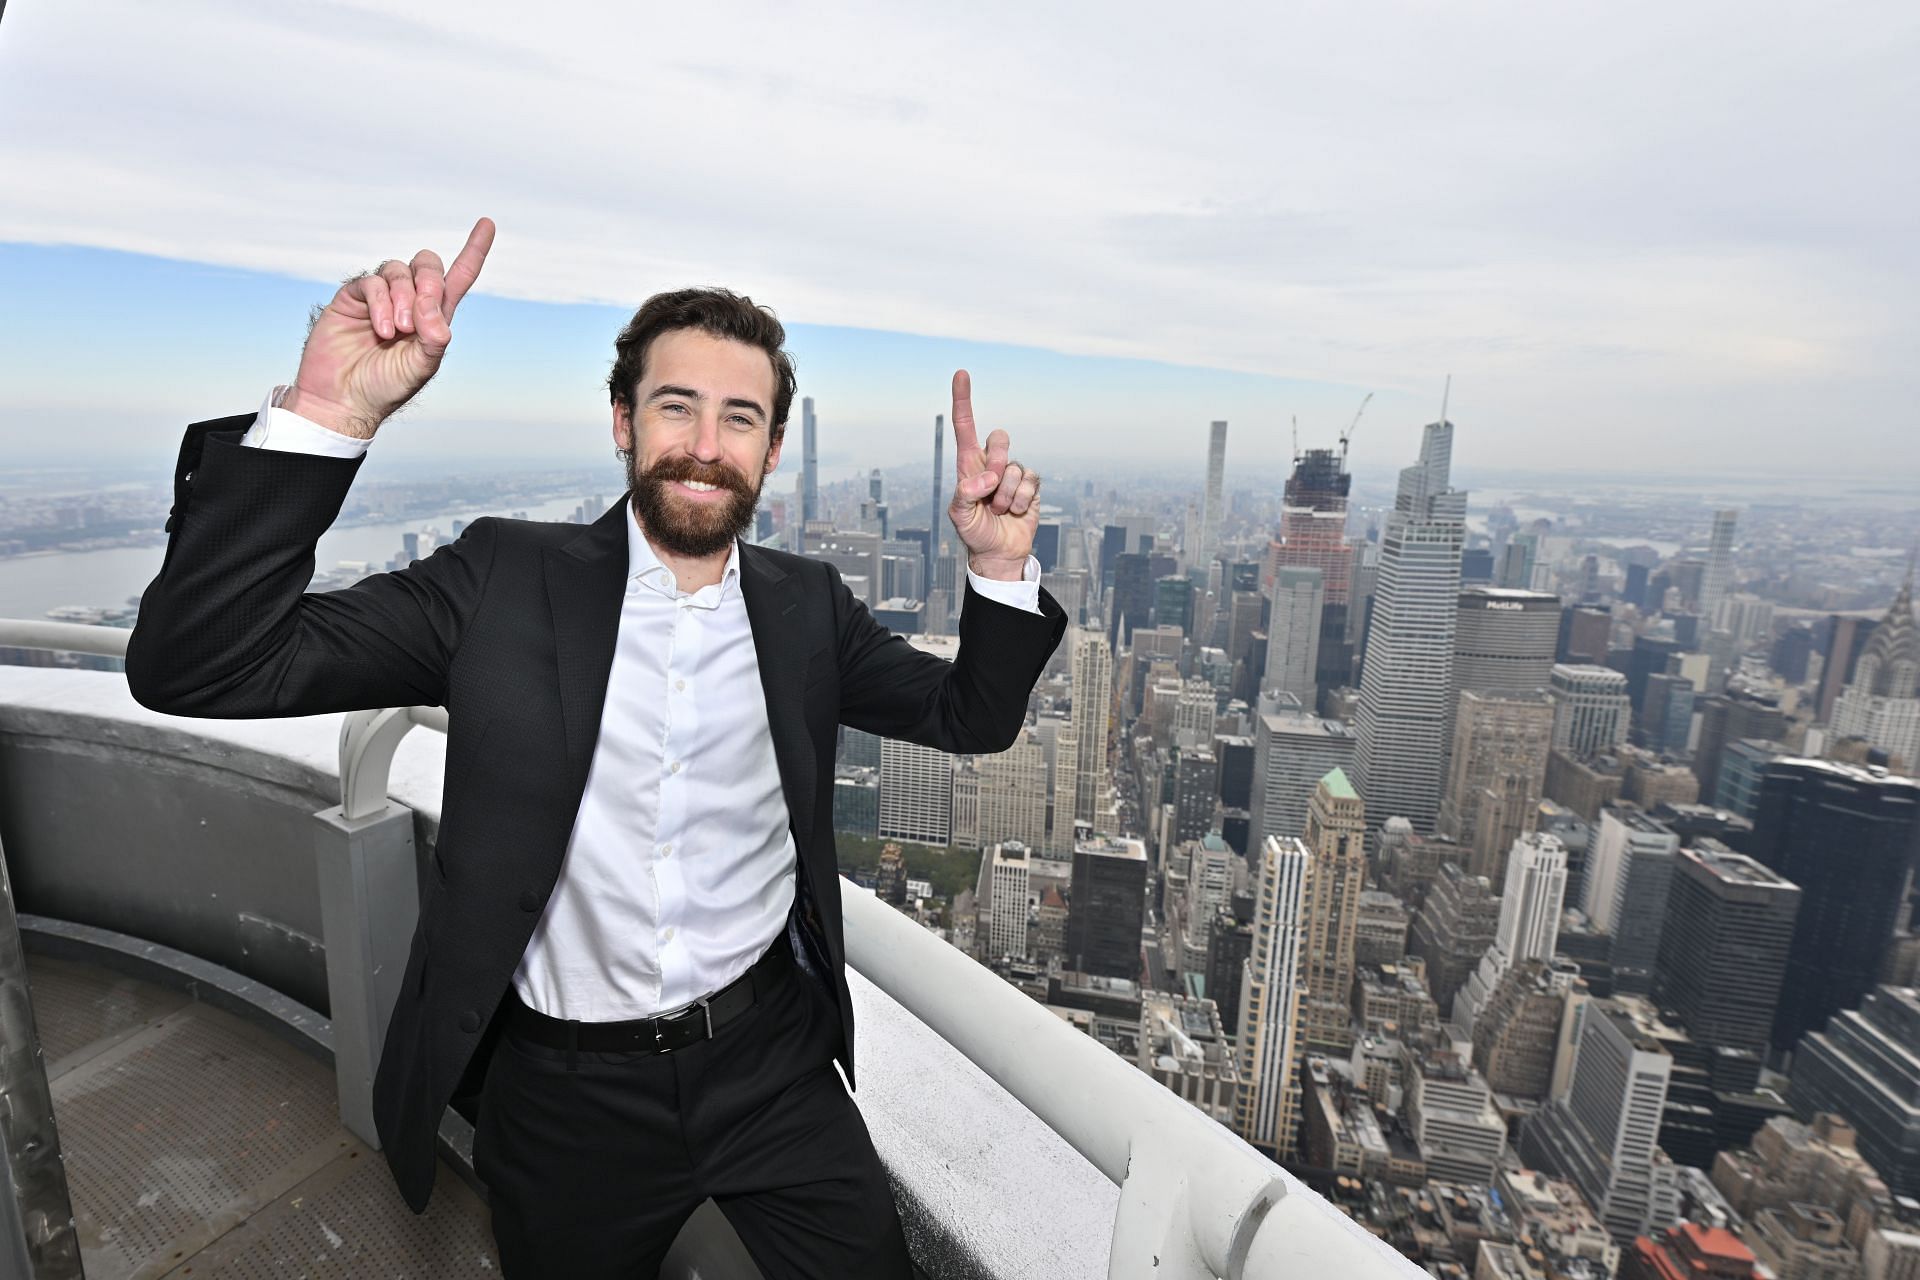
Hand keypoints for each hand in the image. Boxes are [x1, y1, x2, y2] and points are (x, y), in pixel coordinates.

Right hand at [283, 218, 495, 437]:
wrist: (344, 399)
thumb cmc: (385, 387)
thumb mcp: (422, 367)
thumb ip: (434, 339)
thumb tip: (434, 311)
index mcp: (433, 317)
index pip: (458, 276)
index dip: (473, 250)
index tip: (488, 223)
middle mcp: (408, 301)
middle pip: (427, 265)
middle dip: (429, 282)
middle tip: (422, 314)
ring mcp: (380, 297)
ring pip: (398, 271)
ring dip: (402, 298)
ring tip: (397, 332)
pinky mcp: (353, 298)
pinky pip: (372, 283)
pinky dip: (381, 303)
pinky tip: (383, 329)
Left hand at [946, 369, 1039, 580]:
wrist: (999, 553)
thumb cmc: (974, 532)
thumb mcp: (959, 515)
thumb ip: (965, 494)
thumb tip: (986, 478)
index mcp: (969, 464)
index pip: (965, 426)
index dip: (963, 400)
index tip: (961, 374)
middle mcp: (992, 463)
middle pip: (1000, 438)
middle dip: (997, 463)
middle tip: (990, 490)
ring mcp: (1012, 473)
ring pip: (1015, 467)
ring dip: (1007, 495)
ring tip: (999, 510)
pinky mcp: (1031, 485)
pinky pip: (1031, 481)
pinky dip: (1022, 501)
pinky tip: (1016, 511)